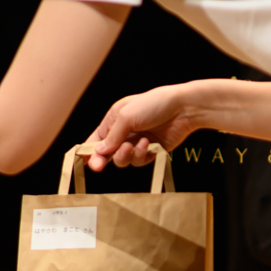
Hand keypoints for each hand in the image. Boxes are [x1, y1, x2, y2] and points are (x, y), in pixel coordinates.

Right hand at [84, 83, 203, 169]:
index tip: (88, 162)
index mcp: (114, 120)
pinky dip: (142, 154)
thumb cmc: (153, 105)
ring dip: (126, 155)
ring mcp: (137, 143)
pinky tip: (148, 143)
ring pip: (123, 160)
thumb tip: (99, 152)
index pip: (96, 139)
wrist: (183, 109)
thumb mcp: (126, 116)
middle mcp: (124, 133)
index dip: (90, 151)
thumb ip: (112, 136)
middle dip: (104, 159)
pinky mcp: (151, 151)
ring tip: (136, 144)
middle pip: (107, 154)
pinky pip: (139, 161)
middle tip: (100, 166)